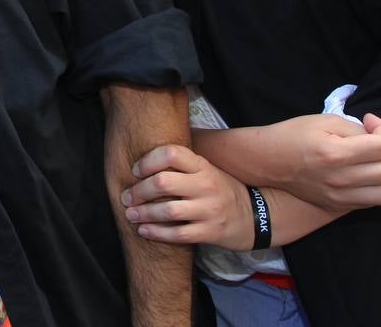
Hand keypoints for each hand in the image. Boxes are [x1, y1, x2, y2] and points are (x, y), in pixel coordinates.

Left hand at [122, 145, 254, 248]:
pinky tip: (143, 231)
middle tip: (125, 197)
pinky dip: (156, 233)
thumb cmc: (220, 189)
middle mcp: (206, 185)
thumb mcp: (207, 169)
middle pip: (163, 183)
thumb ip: (182, 162)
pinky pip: (178, 234)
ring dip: (143, 213)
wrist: (255, 217)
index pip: (171, 154)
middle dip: (138, 191)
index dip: (147, 161)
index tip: (135, 171)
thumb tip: (144, 145)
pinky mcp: (211, 232)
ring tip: (130, 214)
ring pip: (168, 211)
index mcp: (202, 166)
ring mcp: (209, 210)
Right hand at [262, 113, 380, 209]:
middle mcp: (344, 180)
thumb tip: (380, 137)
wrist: (266, 162)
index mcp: (337, 154)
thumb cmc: (292, 135)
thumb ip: (356, 128)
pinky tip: (373, 171)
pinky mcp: (341, 206)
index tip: (372, 121)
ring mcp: (343, 196)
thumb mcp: (323, 120)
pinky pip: (377, 201)